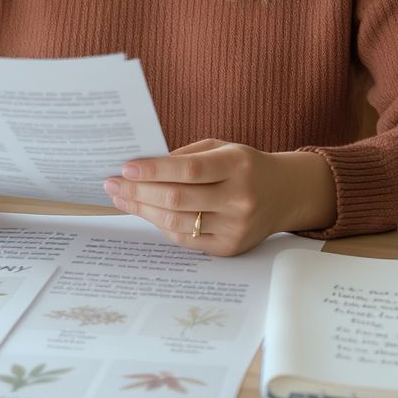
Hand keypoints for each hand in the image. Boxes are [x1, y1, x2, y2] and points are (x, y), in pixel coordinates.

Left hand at [103, 139, 335, 255]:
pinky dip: (161, 225)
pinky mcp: (230, 248)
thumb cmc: (245, 165)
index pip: (189, 170)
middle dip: (139, 191)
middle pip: (177, 199)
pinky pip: (186, 239)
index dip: (154, 170)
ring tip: (121, 198)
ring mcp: (236, 227)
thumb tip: (141, 166)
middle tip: (112, 184)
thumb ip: (186, 156)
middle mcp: (239, 199)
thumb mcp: (222, 148)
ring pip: (177, 222)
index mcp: (238, 165)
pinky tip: (146, 212)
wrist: (284, 193)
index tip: (125, 167)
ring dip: (143, 210)